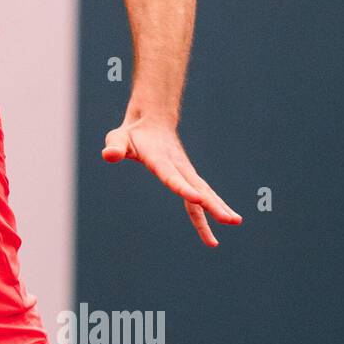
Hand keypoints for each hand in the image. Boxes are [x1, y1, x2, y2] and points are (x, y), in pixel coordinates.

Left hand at [102, 114, 241, 246]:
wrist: (152, 120)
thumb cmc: (132, 133)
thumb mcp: (118, 138)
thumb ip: (114, 147)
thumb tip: (108, 156)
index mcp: (160, 159)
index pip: (172, 176)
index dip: (183, 188)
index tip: (198, 199)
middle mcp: (178, 166)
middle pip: (197, 188)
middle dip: (213, 205)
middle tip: (230, 220)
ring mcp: (186, 171)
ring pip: (204, 192)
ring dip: (218, 208)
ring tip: (234, 222)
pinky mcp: (188, 176)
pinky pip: (200, 194)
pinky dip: (211, 209)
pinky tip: (220, 222)